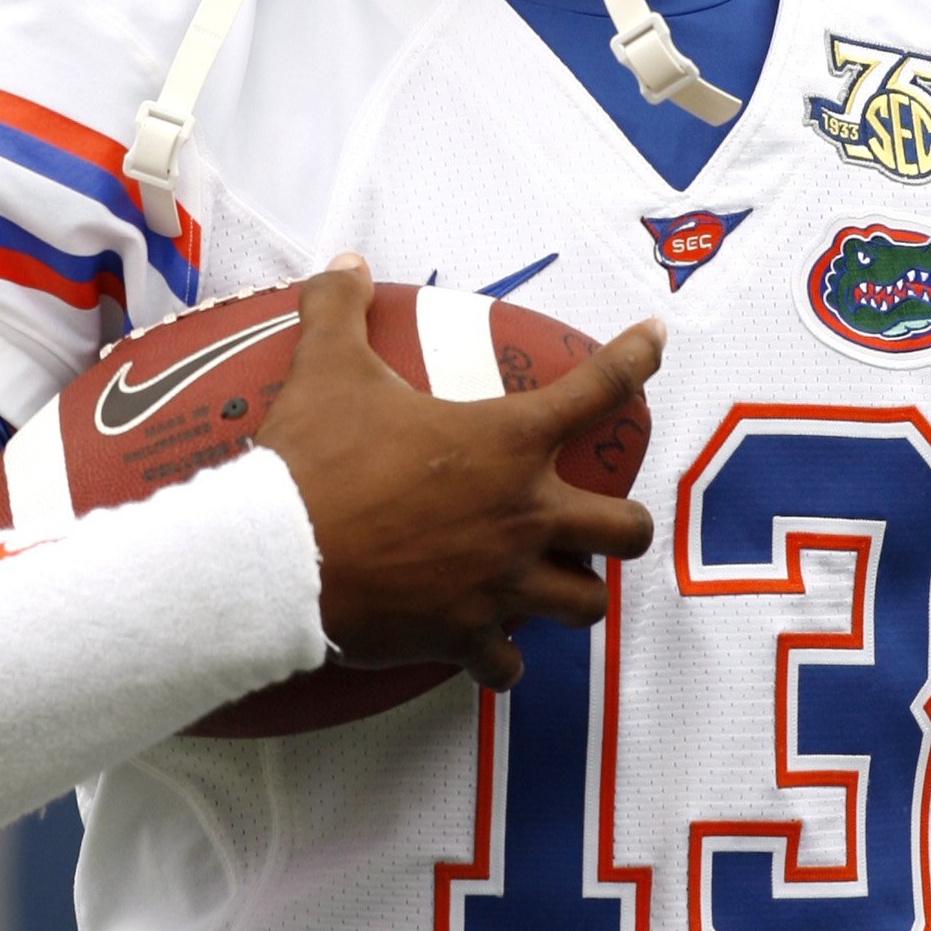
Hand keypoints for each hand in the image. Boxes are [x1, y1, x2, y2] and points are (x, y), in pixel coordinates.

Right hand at [258, 257, 659, 690]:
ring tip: (558, 583)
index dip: (636, 358)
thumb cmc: (315, 460)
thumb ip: (340, 310)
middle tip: (598, 518)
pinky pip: (509, 666)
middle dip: (624, 525)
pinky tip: (491, 651)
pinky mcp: (466, 637)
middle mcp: (524, 516)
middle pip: (626, 529)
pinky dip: (503, 660)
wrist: (276, 560)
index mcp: (508, 442)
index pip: (598, 388)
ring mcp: (502, 584)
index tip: (655, 341)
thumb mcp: (327, 368)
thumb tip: (344, 265)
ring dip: (578, 592)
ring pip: (587, 603)